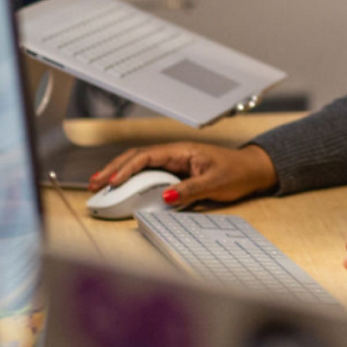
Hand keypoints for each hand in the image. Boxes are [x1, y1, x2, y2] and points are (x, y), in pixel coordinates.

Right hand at [88, 142, 276, 204]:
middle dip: (114, 169)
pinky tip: (122, 190)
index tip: (112, 181)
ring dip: (120, 175)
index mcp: (182, 151)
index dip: (126, 168)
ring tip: (100, 187)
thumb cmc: (237, 172)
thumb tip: (166, 196)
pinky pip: (150, 175)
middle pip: (137, 158)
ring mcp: (174, 163)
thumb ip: (190, 190)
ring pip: (140, 166)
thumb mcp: (216, 182)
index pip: (147, 155)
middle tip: (94, 183)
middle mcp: (175, 154)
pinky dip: (133, 181)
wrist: (252, 170)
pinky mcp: (176, 173)